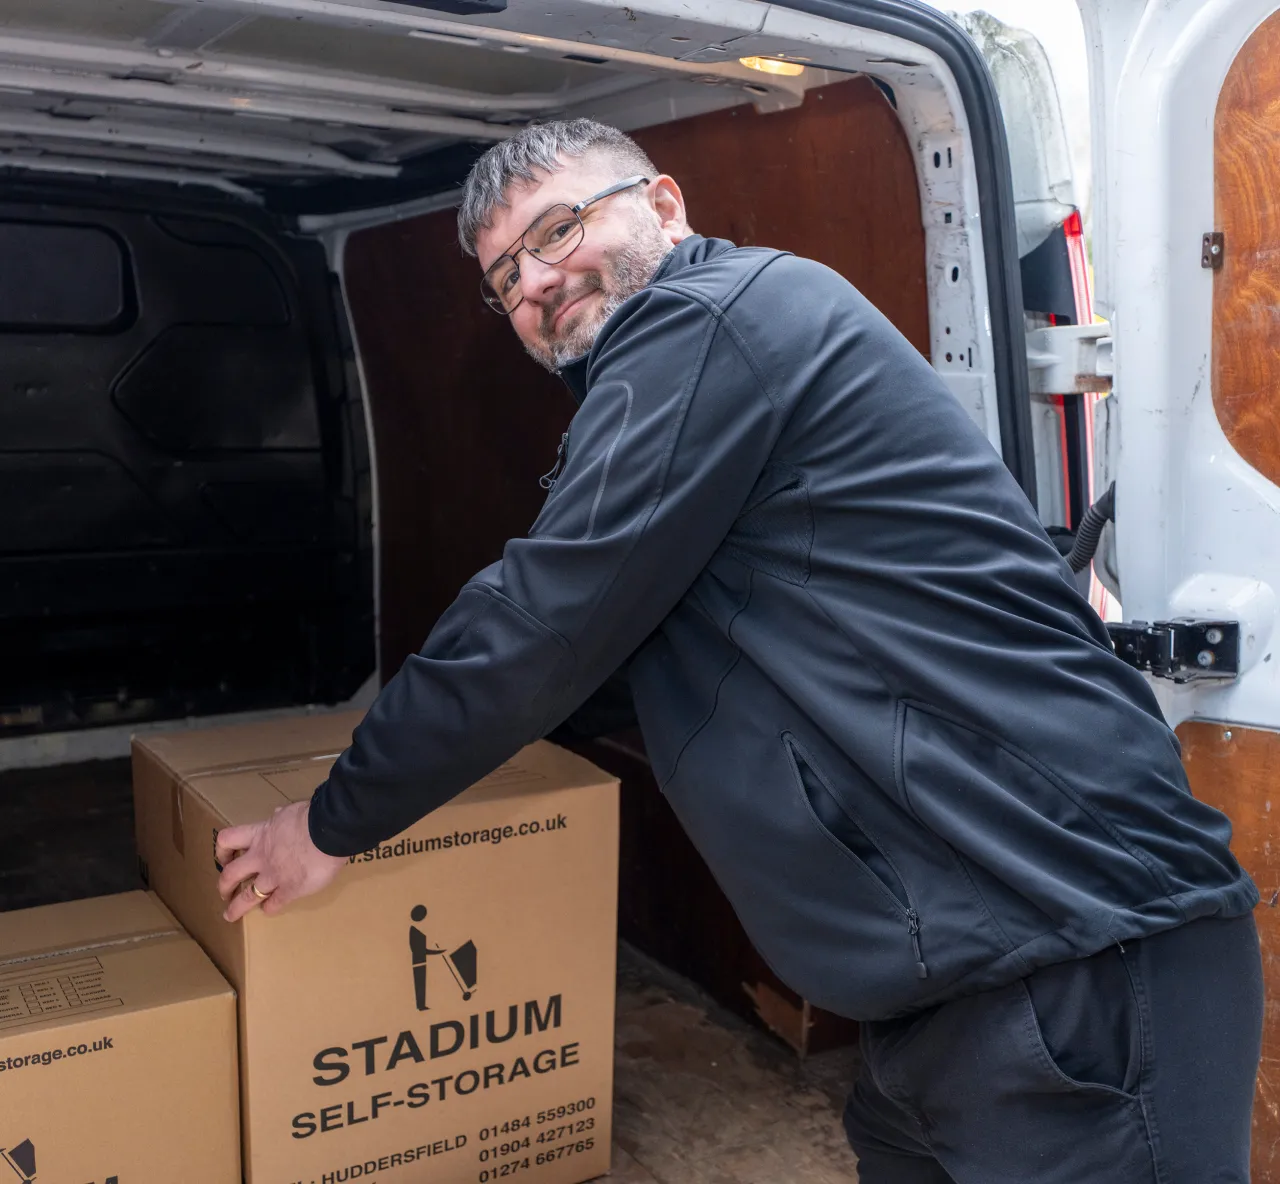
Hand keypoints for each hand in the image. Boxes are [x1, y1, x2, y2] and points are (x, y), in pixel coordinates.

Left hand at [215, 800, 346, 921]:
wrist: (328, 831)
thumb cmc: (312, 816)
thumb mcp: (290, 811)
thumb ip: (281, 817)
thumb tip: (279, 814)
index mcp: (260, 834)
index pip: (228, 840)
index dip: (222, 851)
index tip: (225, 858)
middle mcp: (261, 857)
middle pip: (230, 875)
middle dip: (224, 886)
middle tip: (224, 893)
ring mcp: (274, 876)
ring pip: (247, 897)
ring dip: (237, 907)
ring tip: (231, 915)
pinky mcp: (290, 890)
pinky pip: (274, 904)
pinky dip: (270, 908)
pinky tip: (270, 909)